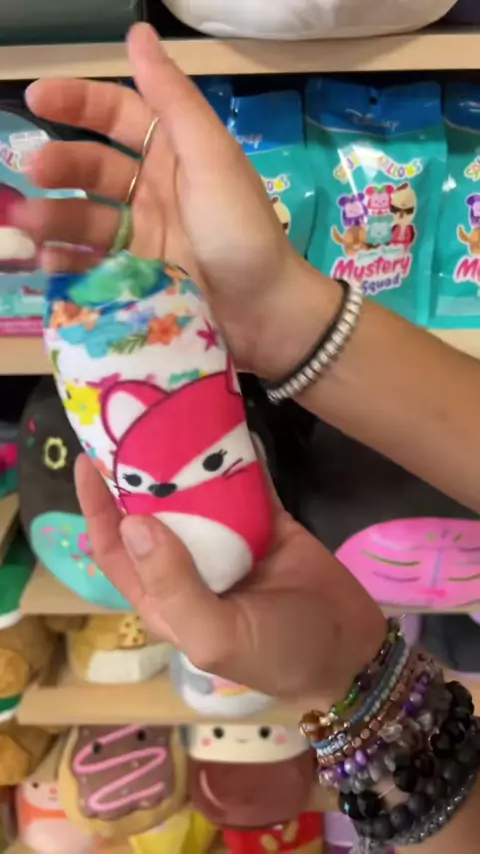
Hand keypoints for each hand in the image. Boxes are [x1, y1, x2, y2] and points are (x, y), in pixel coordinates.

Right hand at [13, 23, 315, 378]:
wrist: (266, 313)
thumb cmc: (243, 231)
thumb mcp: (211, 159)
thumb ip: (173, 100)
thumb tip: (138, 32)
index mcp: (177, 150)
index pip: (118, 114)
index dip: (78, 102)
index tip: (37, 98)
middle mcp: (156, 187)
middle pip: (95, 166)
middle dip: (63, 164)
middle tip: (35, 169)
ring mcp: (145, 234)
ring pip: (88, 214)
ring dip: (57, 214)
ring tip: (30, 224)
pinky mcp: (137, 274)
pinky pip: (94, 260)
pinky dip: (68, 259)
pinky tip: (47, 260)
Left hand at [75, 453, 384, 705]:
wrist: (352, 649)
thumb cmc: (277, 652)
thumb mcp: (217, 635)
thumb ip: (174, 584)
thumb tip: (132, 523)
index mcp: (164, 594)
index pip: (114, 549)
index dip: (96, 509)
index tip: (88, 459)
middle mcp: (187, 562)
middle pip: (150, 511)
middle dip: (136, 472)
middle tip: (131, 422)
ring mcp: (227, 539)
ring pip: (194, 492)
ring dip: (184, 459)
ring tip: (173, 413)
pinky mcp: (265, 521)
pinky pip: (245, 483)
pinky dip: (237, 457)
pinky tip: (227, 423)